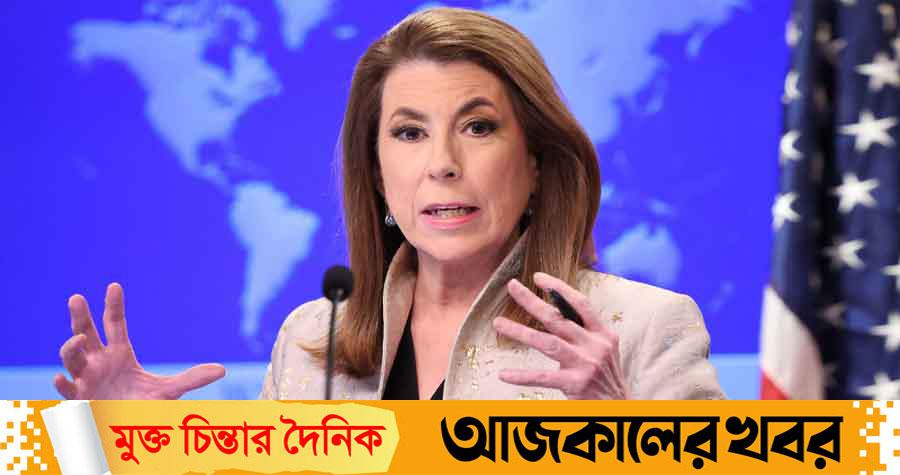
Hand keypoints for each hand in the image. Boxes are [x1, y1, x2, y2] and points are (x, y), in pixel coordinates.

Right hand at [55, 283, 225, 398]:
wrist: (125, 432)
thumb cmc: (142, 407)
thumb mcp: (168, 392)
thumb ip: (191, 379)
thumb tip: (222, 370)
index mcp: (119, 354)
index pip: (114, 324)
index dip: (113, 305)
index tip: (114, 285)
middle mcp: (99, 362)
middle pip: (85, 333)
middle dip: (79, 317)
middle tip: (76, 298)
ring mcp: (86, 379)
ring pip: (71, 358)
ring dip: (71, 348)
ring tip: (78, 340)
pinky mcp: (79, 399)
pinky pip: (66, 389)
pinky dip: (62, 383)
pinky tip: (61, 377)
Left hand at [493, 272, 628, 399]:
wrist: (620, 408)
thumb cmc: (606, 379)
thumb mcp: (602, 350)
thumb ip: (583, 334)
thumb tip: (556, 314)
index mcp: (602, 334)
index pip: (580, 303)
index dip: (558, 288)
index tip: (538, 277)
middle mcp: (595, 345)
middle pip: (558, 318)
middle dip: (532, 300)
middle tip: (512, 286)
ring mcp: (586, 364)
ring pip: (547, 342)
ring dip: (520, 331)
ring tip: (498, 323)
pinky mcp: (576, 384)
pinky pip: (543, 377)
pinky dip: (522, 375)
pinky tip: (504, 374)